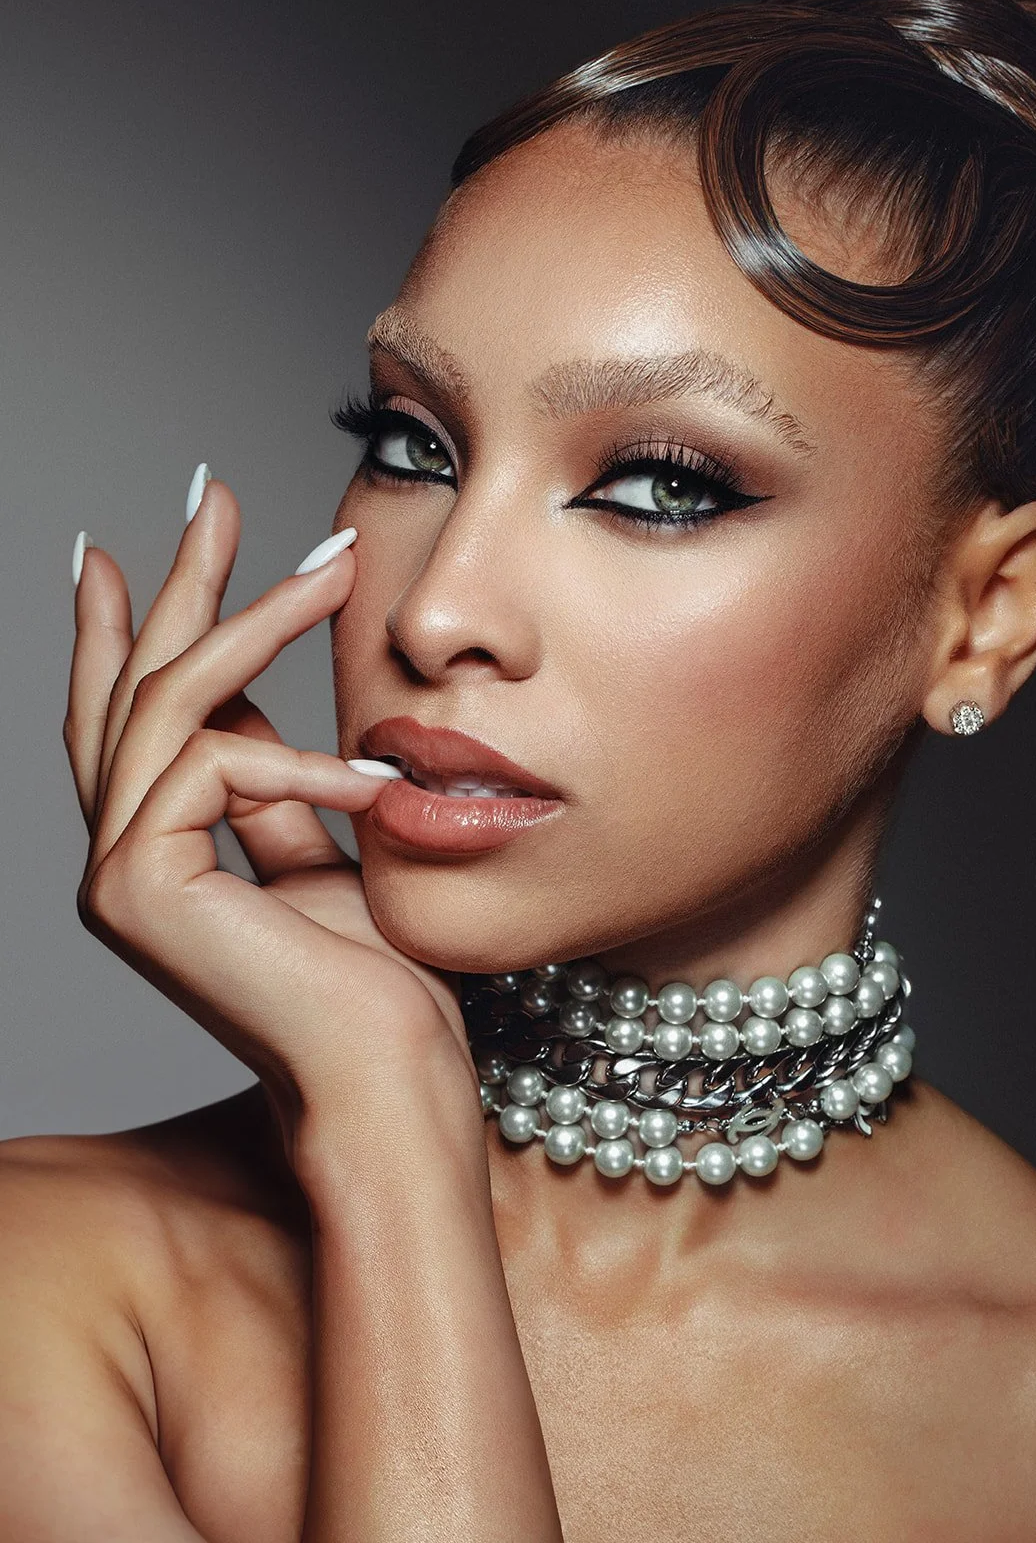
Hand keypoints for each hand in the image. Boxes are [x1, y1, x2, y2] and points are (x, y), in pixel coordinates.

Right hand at [64, 471, 477, 1150]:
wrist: (389, 1073)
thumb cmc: (371, 975)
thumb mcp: (316, 844)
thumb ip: (269, 779)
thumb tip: (249, 706)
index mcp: (156, 849)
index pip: (128, 716)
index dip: (119, 629)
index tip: (127, 551)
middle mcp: (117, 859)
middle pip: (131, 690)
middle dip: (174, 585)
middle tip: (212, 492)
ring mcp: (115, 878)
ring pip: (169, 706)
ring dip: (256, 622)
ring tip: (334, 563)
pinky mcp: (137, 891)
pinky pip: (214, 768)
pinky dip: (301, 757)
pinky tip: (375, 775)